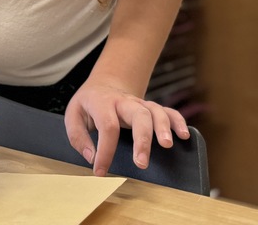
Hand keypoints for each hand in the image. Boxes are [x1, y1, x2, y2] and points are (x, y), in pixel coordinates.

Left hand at [64, 78, 189, 176]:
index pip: (107, 126)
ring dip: (163, 127)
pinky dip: (178, 121)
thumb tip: (92, 157)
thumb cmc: (88, 104)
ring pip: (155, 111)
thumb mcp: (73, 115)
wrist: (103, 86)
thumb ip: (78, 136)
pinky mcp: (150, 108)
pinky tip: (184, 135)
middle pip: (138, 115)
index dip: (105, 151)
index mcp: (102, 103)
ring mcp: (139, 103)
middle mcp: (124, 102)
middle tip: (142, 163)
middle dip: (142, 139)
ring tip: (167, 146)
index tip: (101, 171)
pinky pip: (168, 111)